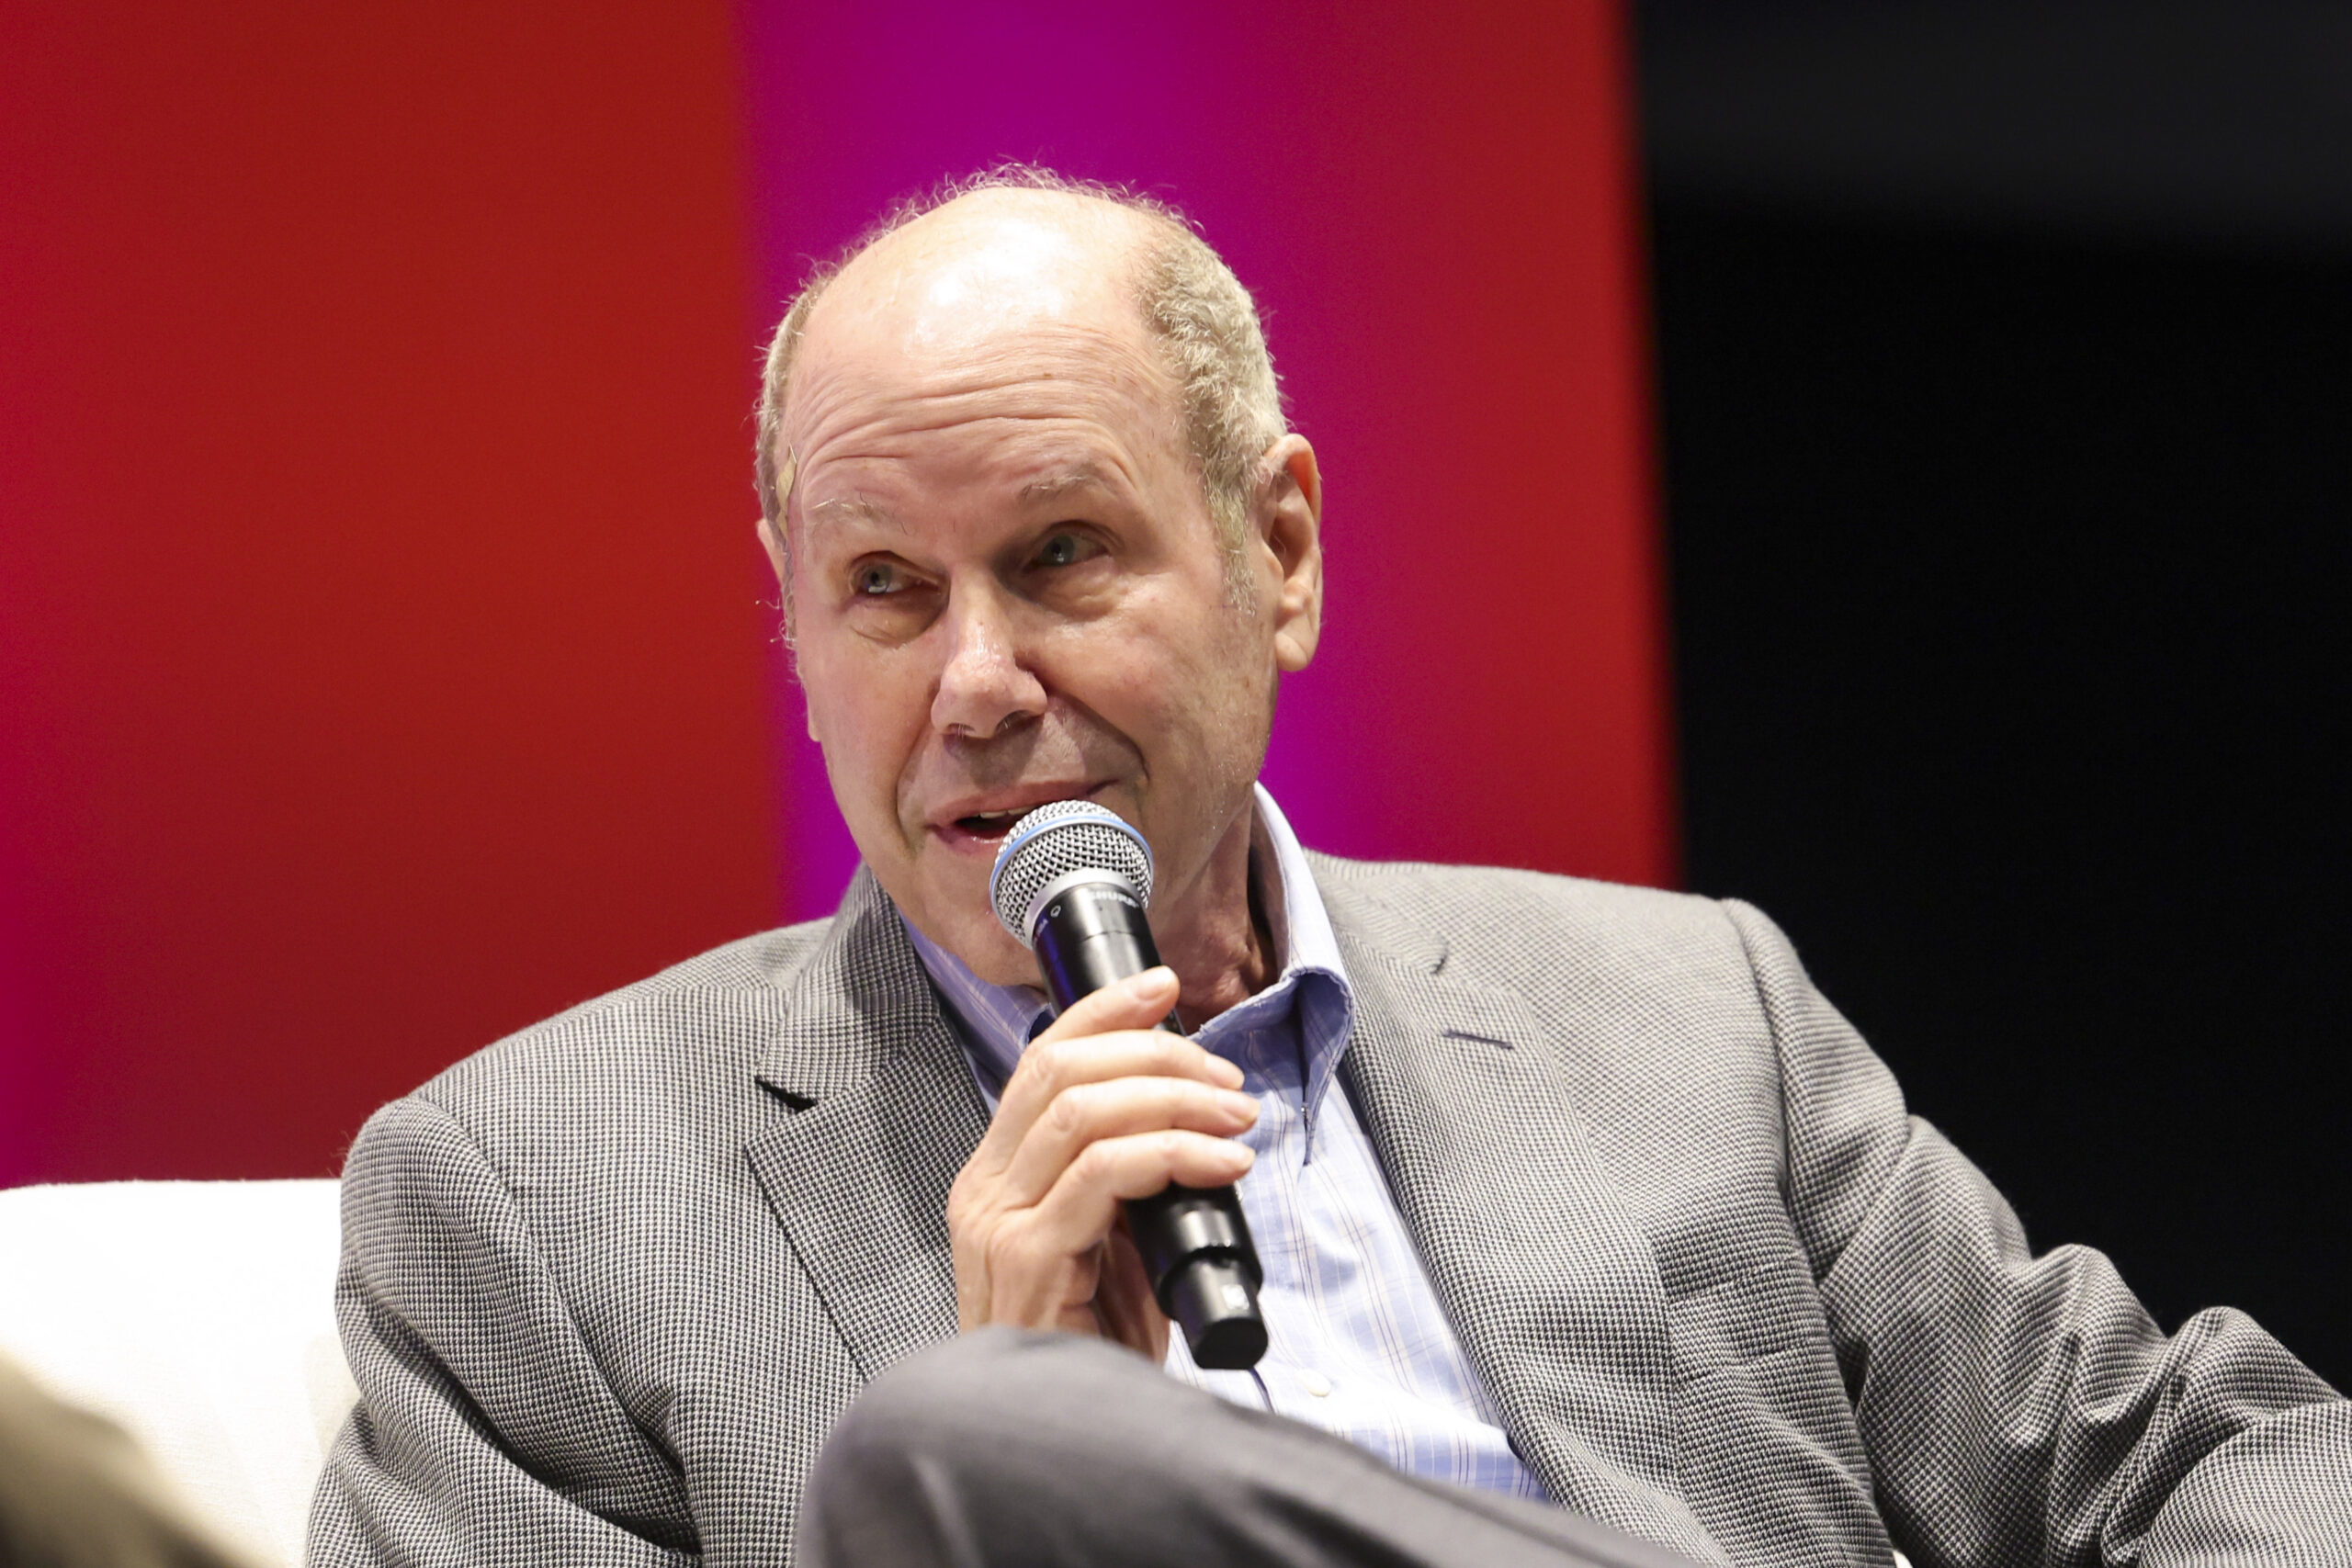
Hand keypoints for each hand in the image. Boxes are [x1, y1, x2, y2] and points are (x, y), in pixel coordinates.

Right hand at [945, 966, 1257, 1360]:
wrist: (1067, 1443)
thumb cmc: (1094, 1346)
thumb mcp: (1109, 1239)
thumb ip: (1122, 1177)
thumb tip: (1191, 1111)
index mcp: (996, 1174)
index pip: (1039, 1060)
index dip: (1103, 1011)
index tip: (1163, 986)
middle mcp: (983, 1188)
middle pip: (1059, 1069)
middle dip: (1155, 1054)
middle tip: (1227, 1081)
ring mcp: (997, 1224)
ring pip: (1082, 1111)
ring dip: (1176, 1100)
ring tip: (1236, 1120)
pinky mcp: (1028, 1260)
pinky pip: (1103, 1174)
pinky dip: (1174, 1153)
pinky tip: (1223, 1167)